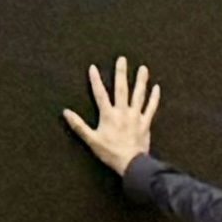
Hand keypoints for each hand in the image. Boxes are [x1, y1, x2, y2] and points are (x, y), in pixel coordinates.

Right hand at [66, 59, 159, 173]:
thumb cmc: (110, 152)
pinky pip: (151, 108)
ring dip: (141, 81)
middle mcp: (122, 112)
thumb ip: (78, 125)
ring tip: (143, 68)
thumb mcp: (91, 139)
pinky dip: (154, 98)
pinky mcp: (145, 123)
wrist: (131, 162)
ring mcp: (136, 116)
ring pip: (139, 95)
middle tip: (122, 59)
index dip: (95, 80)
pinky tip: (156, 88)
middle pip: (121, 89)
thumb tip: (66, 112)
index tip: (93, 67)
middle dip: (121, 73)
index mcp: (108, 115)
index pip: (100, 94)